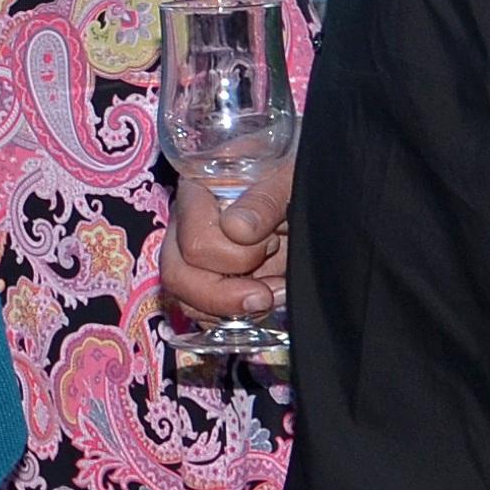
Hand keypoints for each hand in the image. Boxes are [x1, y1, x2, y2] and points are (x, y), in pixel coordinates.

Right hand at [155, 165, 286, 327]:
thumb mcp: (290, 176)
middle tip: (266, 294)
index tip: (273, 245)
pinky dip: (233, 316)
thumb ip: (265, 198)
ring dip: (232, 307)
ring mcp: (193, 255)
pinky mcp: (210, 279)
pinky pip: (201, 312)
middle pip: (177, 275)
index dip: (234, 256)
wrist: (311, 189)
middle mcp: (185, 224)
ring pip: (185, 299)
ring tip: (273, 293)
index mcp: (198, 191)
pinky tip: (265, 298)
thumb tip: (236, 229)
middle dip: (225, 295)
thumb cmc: (295, 172)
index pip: (195, 241)